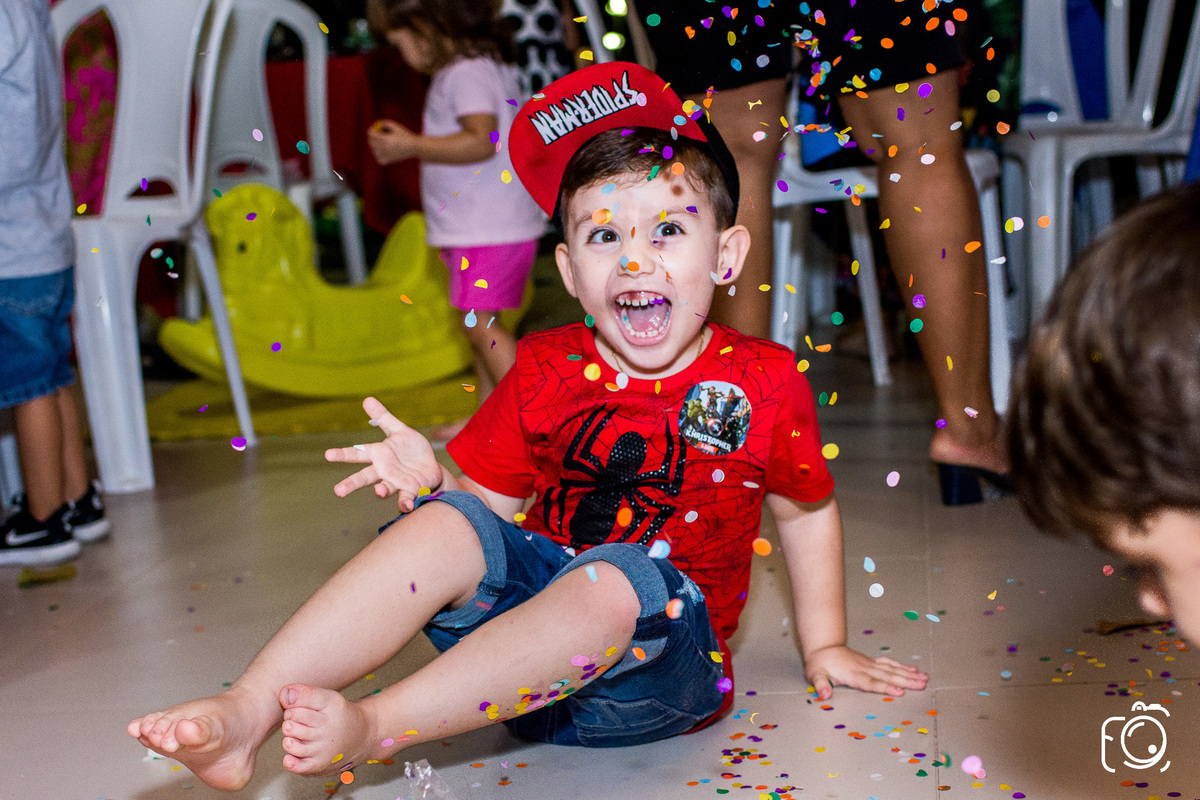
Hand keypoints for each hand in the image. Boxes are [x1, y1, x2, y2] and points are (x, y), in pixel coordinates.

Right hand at [324, 397, 441, 511]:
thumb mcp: (399, 430)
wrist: (430, 467)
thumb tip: (367, 399)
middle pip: (365, 477)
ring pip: (385, 489)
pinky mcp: (411, 490)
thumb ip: (383, 417)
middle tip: (338, 490)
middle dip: (351, 483)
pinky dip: (405, 503)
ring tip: (379, 491)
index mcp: (379, 455)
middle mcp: (384, 471)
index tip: (328, 454)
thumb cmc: (411, 450)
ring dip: (381, 491)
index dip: (343, 454)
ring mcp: (396, 482)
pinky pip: (406, 498)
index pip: (358, 453)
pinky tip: (406, 506)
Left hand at [367, 119, 418, 164]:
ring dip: (375, 147)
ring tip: (381, 145)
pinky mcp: (389, 161)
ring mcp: (387, 155)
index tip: (373, 130)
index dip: (371, 131)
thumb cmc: (405, 135)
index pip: (371, 135)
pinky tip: (383, 152)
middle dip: (372, 138)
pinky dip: (379, 156)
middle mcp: (385, 148)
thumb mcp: (396, 126)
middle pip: (371, 143)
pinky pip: (379, 159)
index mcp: (386, 139)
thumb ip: (385, 123)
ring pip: (374, 151)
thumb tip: (377, 125)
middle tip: (376, 137)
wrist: (414, 147)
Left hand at [803, 644, 927, 699]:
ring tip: (925, 679)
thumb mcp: (814, 674)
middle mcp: (864, 667)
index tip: (900, 692)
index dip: (885, 688)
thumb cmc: (819, 663)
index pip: (871, 682)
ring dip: (909, 674)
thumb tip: (823, 695)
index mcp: (852, 674)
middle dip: (906, 681)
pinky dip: (902, 667)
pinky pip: (889, 664)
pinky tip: (914, 670)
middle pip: (888, 676)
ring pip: (892, 669)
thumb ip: (820, 684)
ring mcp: (869, 663)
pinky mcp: (872, 661)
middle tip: (922, 685)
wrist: (823, 646)